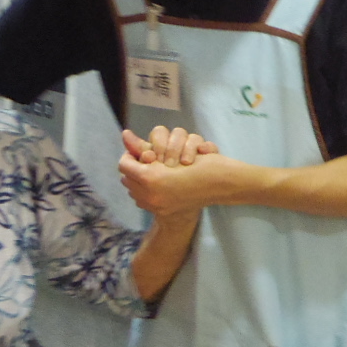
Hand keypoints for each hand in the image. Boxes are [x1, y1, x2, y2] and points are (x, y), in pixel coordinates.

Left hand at [119, 129, 242, 219]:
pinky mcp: (162, 211)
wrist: (222, 186)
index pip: (124, 164)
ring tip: (155, 175)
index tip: (145, 153)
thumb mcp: (174, 150)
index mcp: (151, 178)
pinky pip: (142, 199)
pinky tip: (161, 186)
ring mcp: (155, 206)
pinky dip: (147, 191)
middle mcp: (150, 195)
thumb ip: (145, 146)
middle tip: (150, 164)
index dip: (133, 156)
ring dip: (140, 180)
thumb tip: (124, 134)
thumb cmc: (201, 163)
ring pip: (132, 189)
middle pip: (126, 178)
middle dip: (136, 169)